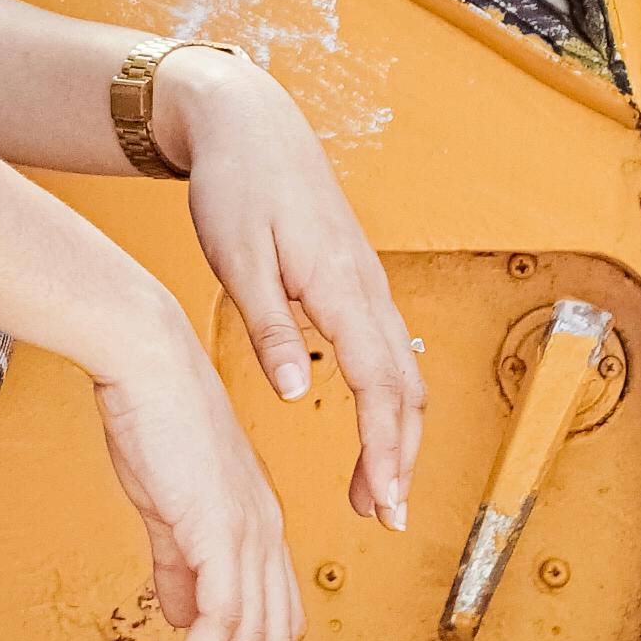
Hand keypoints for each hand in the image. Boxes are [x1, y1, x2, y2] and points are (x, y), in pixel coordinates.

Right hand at [93, 332, 303, 640]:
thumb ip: (178, 562)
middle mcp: (266, 536)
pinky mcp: (219, 531)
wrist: (144, 360)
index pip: (278, 619)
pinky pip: (218, 621)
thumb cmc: (152, 418)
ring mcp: (248, 534)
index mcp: (258, 527)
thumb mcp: (167, 503)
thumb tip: (181, 616)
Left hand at [154, 48, 420, 532]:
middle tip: (386, 518)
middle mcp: (368, 288)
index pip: (379, 386)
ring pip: (404, 373)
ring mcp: (368, 284)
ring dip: (398, 435)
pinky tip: (372, 430)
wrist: (248, 122)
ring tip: (375, 491)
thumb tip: (294, 394)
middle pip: (406, 389)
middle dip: (402, 458)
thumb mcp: (237, 259)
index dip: (385, 449)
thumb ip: (268, 328)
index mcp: (341, 286)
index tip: (383, 501)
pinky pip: (389, 352)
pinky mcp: (355, 282)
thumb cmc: (234, 186)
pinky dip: (390, 402)